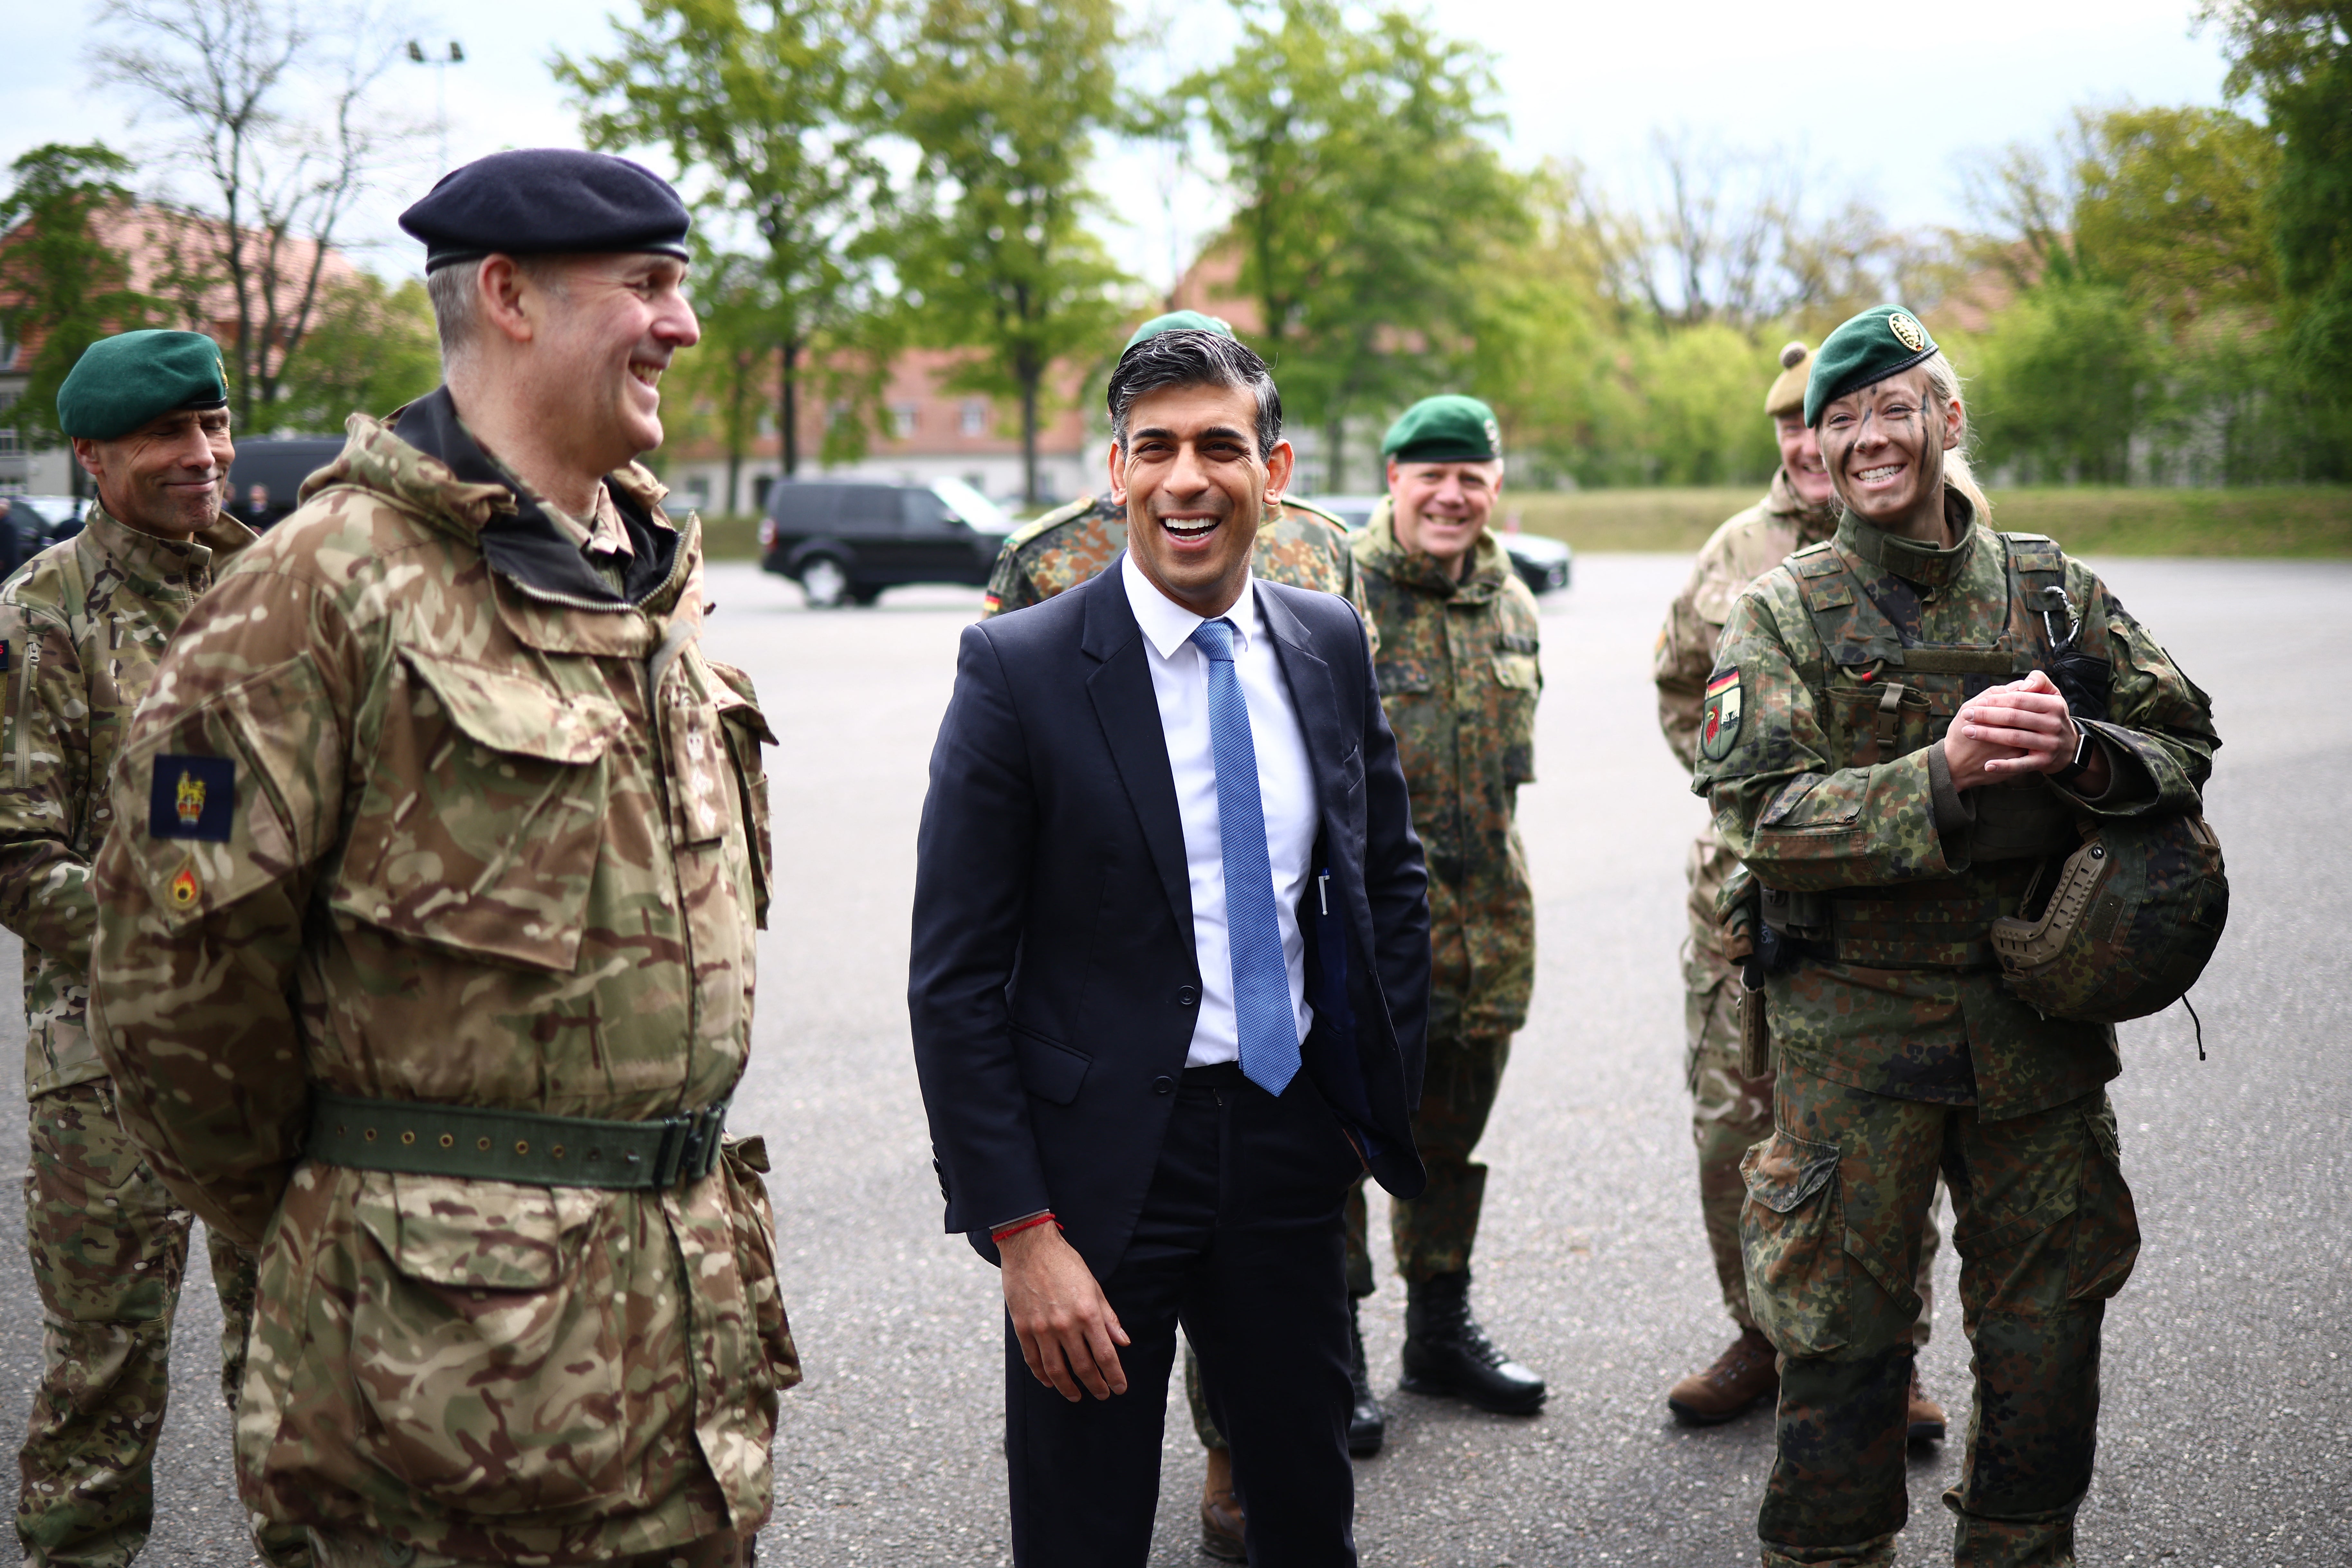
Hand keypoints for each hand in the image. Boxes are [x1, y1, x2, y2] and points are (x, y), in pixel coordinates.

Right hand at [998, 1222, 1129, 1401]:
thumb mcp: (1093, 1286)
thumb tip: (1123, 1342)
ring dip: (1069, 1388)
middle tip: (1103, 1394)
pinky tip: (1050, 1382)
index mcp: (1087, 1313)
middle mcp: (1066, 1325)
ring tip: (1077, 1396)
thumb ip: (1108, 1316)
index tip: (1120, 1388)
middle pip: (1083, 1367)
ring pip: (1057, 1370)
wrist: (1029, 1246)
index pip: (1105, 1355)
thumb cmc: (1065, 1263)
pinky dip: (1043, 1375)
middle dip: (1096, 1385)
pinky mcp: (1023, 1327)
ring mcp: (1042, 1328)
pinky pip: (1033, 1360)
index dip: (1114, 1376)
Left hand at [1944, 670, 2109, 793]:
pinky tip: (1987, 765)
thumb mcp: (2051, 695)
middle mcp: (2053, 724)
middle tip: (1966, 714)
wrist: (2069, 747)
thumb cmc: (2051, 716)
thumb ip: (2038, 682)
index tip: (1979, 702)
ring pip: (2014, 738)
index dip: (1997, 700)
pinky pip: (2021, 764)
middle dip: (1987, 715)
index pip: (2019, 700)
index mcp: (2053, 704)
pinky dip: (2004, 765)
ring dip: (1988, 735)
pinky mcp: (2044, 762)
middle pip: (2014, 718)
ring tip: (1968, 732)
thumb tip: (2023, 686)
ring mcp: (2049, 744)